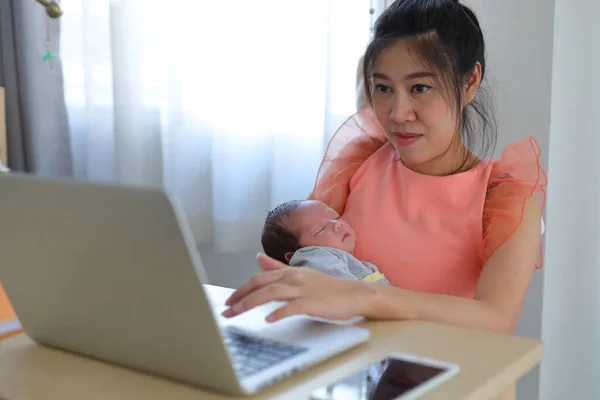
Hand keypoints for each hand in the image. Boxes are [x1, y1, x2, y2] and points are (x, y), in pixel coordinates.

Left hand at [222, 253, 371, 321]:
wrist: (353, 294)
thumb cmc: (326, 287)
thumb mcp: (300, 274)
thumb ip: (277, 267)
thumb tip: (257, 258)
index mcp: (289, 272)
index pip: (258, 278)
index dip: (241, 289)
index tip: (228, 301)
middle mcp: (293, 278)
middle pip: (260, 285)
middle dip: (240, 297)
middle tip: (226, 310)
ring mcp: (303, 290)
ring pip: (271, 294)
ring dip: (251, 303)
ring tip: (237, 314)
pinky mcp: (312, 303)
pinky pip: (292, 307)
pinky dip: (279, 313)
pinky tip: (268, 320)